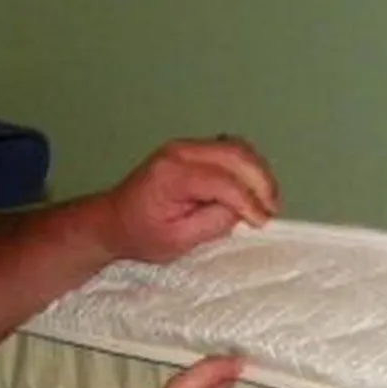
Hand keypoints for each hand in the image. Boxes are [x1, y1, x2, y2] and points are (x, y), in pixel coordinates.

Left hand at [99, 136, 280, 263]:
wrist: (114, 219)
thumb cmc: (141, 235)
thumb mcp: (177, 241)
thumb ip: (211, 223)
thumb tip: (241, 210)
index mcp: (172, 175)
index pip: (222, 181)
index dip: (248, 201)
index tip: (262, 222)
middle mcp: (180, 152)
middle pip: (234, 154)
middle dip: (260, 181)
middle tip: (272, 210)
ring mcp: (186, 146)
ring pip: (236, 146)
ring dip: (258, 171)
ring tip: (267, 200)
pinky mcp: (192, 149)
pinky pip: (228, 148)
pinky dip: (247, 165)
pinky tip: (253, 186)